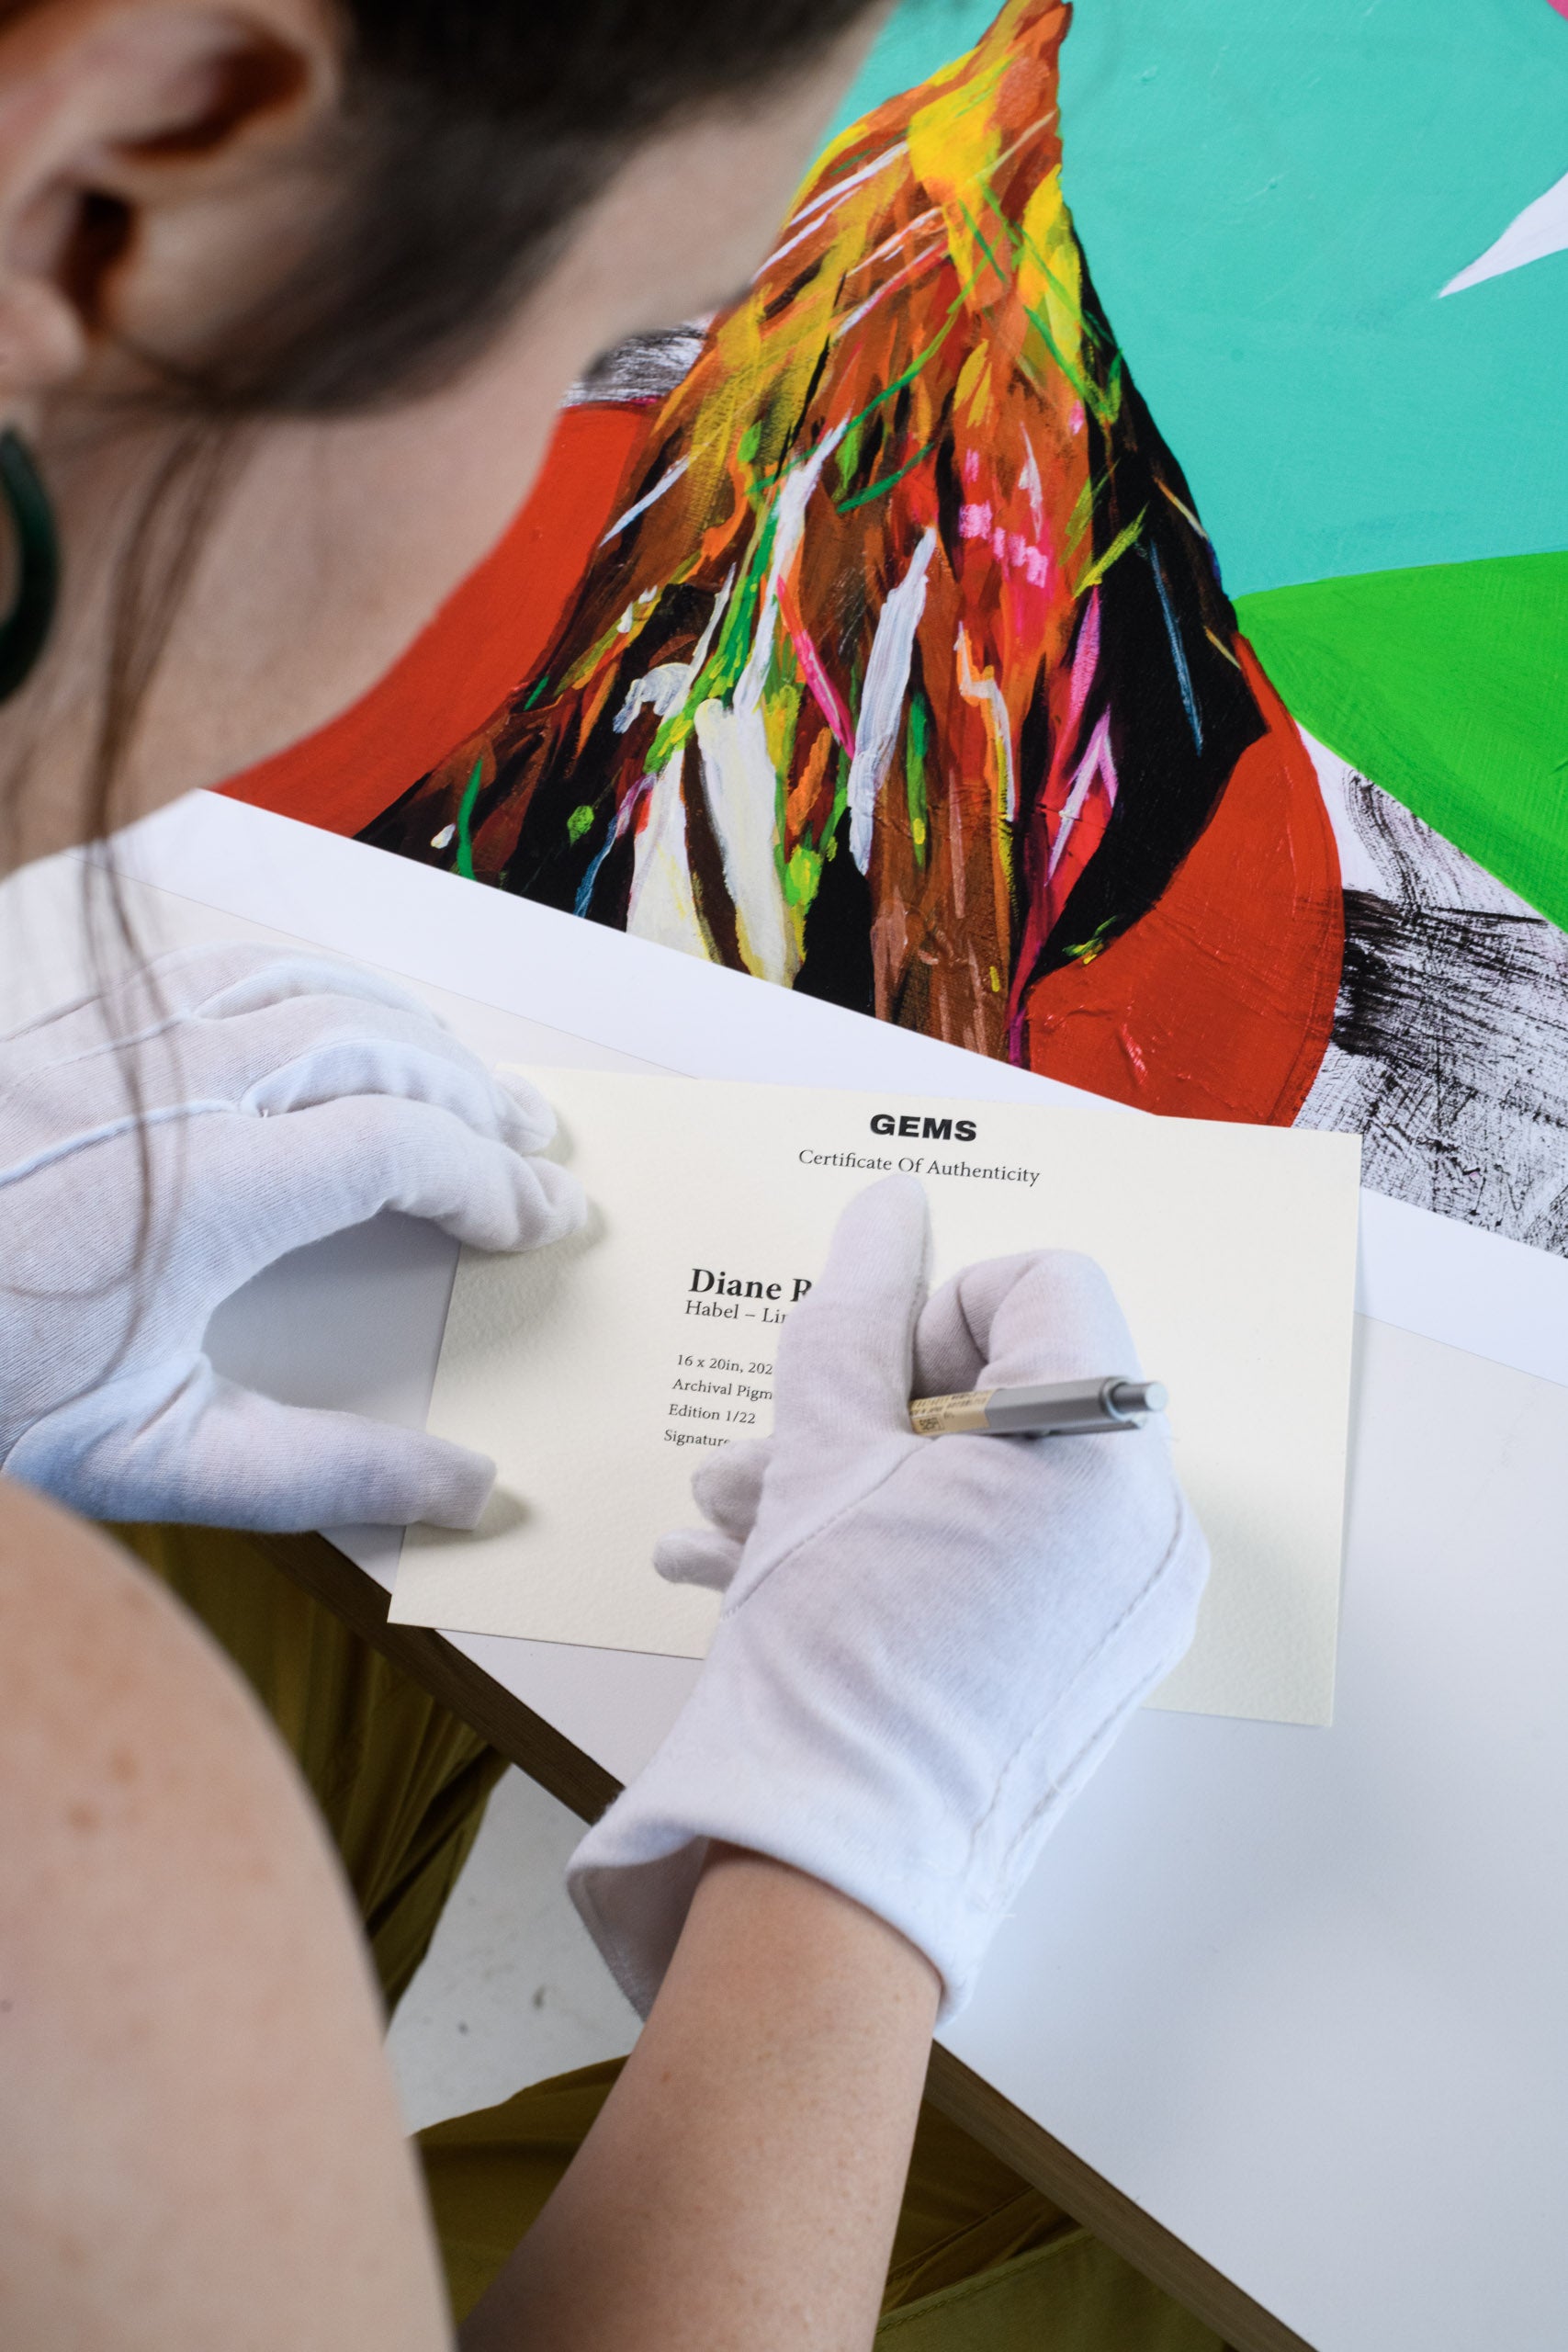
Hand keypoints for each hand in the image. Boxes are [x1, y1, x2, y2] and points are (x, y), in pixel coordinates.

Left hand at [0, 942, 583, 1529]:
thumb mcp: (153, 1461)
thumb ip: (327, 1471)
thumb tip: (472, 1489)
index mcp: (211, 1192)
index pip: (405, 1147)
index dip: (495, 1181)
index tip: (544, 1220)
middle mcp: (175, 1092)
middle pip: (376, 1048)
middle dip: (477, 1095)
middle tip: (539, 1145)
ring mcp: (116, 1044)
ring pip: (303, 987)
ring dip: (406, 1025)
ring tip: (466, 1069)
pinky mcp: (66, 1029)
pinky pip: (218, 972)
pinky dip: (308, 984)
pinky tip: (326, 1017)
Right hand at [569, 1174, 1207, 2019]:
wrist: (831, 1882)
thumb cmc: (830, 1664)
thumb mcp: (821, 1452)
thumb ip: (854, 1311)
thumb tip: (889, 1209)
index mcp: (1104, 1453)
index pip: (1045, 1288)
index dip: (932, 1309)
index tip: (850, 1378)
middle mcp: (1145, 1528)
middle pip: (1011, 1392)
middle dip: (866, 1410)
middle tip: (758, 1458)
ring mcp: (1124, 1609)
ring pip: (991, 1486)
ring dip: (860, 1484)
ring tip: (728, 1526)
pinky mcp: (1088, 1669)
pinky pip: (1004, 1564)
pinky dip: (906, 1549)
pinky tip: (767, 1572)